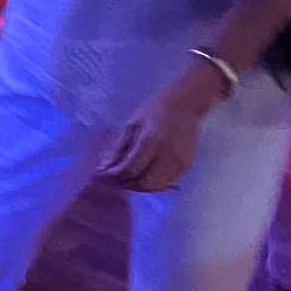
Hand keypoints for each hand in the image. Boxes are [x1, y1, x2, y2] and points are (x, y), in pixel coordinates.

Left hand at [97, 63, 223, 191]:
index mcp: (151, 140)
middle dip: (127, 184)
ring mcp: (179, 162)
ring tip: (127, 178)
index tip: (104, 174)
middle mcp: (167, 154)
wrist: (185, 104)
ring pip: (157, 187)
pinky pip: (168, 183)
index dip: (115, 176)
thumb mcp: (132, 124)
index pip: (131, 169)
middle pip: (145, 183)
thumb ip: (118, 147)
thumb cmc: (154, 109)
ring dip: (140, 187)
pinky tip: (144, 176)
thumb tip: (104, 167)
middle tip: (115, 179)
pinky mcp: (187, 166)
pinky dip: (153, 185)